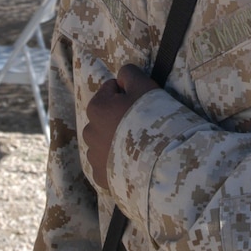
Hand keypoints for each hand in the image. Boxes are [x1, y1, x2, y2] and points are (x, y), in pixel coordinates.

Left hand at [83, 63, 157, 189]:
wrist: (160, 161)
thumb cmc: (152, 118)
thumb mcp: (144, 85)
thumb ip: (129, 73)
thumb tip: (121, 77)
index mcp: (96, 108)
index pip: (111, 89)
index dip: (129, 92)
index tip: (142, 102)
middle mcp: (89, 132)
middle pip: (106, 116)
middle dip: (120, 116)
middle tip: (143, 123)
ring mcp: (94, 157)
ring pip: (105, 141)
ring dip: (117, 139)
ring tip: (139, 144)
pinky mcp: (102, 178)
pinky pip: (107, 165)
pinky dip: (117, 162)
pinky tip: (133, 161)